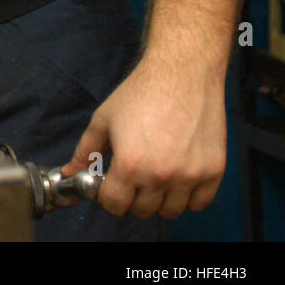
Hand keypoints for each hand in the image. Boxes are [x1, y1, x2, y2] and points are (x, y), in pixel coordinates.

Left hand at [61, 57, 226, 218]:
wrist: (182, 74)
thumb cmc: (141, 93)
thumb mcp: (103, 120)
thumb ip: (85, 151)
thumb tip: (70, 172)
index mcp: (131, 164)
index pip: (115, 205)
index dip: (107, 197)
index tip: (109, 186)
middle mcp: (162, 175)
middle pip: (142, 210)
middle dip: (132, 197)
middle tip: (132, 176)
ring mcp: (191, 175)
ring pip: (171, 210)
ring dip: (159, 199)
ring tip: (155, 174)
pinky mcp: (214, 171)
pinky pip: (199, 203)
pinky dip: (188, 196)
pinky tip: (177, 176)